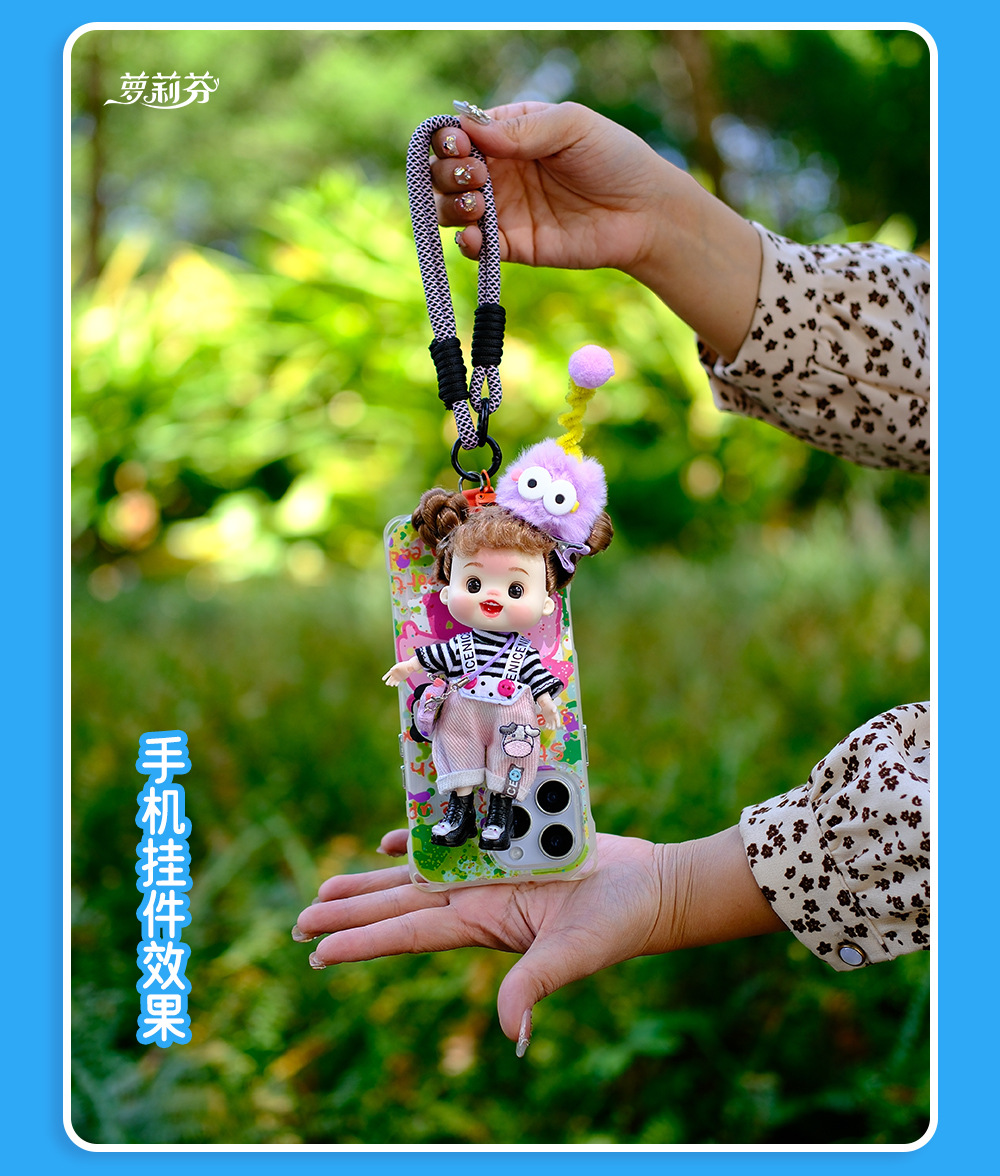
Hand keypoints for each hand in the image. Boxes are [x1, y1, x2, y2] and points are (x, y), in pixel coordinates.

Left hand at [293, 826, 783, 1052]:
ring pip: (414, 874)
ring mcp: (489, 873)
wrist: (650, 888)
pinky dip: (420, 840)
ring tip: (327, 885)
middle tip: (297, 920)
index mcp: (482, 923)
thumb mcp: (574, 954)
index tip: (315, 951)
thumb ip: (537, 984)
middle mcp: (476, 899)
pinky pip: (451, 840)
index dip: (360, 940)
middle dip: (348, 911)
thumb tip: (511, 1034)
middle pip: (398, 905)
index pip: (407, 934)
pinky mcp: (507, 845)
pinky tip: (393, 840)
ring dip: (371, 880)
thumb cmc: (617, 922)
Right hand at [382, 656, 419, 686]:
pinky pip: (397, 682)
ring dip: (392, 683)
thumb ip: (394, 667)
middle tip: (387, 684)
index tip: (383, 679)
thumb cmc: (403, 665)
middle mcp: (394, 674)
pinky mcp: (400, 679)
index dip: (385, 677)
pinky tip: (395, 685)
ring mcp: (397, 677)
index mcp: (392, 671)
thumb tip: (391, 669)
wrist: (409, 667)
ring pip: (393, 681)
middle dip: (388, 682)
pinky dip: (396, 684)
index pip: (387, 674)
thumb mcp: (398, 666)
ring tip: (391, 685)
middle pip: (390, 679)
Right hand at [432, 101, 761, 361]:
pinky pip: (478, 248)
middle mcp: (501, 172)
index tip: (459, 144)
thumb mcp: (571, 126)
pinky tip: (474, 236)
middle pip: (446, 172)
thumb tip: (467, 128)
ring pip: (452, 210)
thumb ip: (521, 129)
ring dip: (451, 205)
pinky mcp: (515, 246)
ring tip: (475, 202)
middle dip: (447, 172)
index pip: (460, 133)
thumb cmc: (615, 158)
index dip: (448, 138)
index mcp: (510, 134)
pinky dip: (467, 243)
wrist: (646, 213)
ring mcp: (505, 210)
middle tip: (476, 174)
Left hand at [536, 693, 559, 729]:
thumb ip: (554, 709)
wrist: (545, 704)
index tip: (558, 726)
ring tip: (549, 728)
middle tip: (552, 728)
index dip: (558, 723)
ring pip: (551, 725)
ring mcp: (550, 719)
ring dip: (550, 727)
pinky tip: (546, 726)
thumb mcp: (553, 706)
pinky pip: (547, 724)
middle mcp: (554, 718)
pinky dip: (547, 726)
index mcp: (556, 715)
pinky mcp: (547, 719)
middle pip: (554, 724)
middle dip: (554, 726)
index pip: (558, 721)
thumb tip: (554, 711)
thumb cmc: (550, 705)